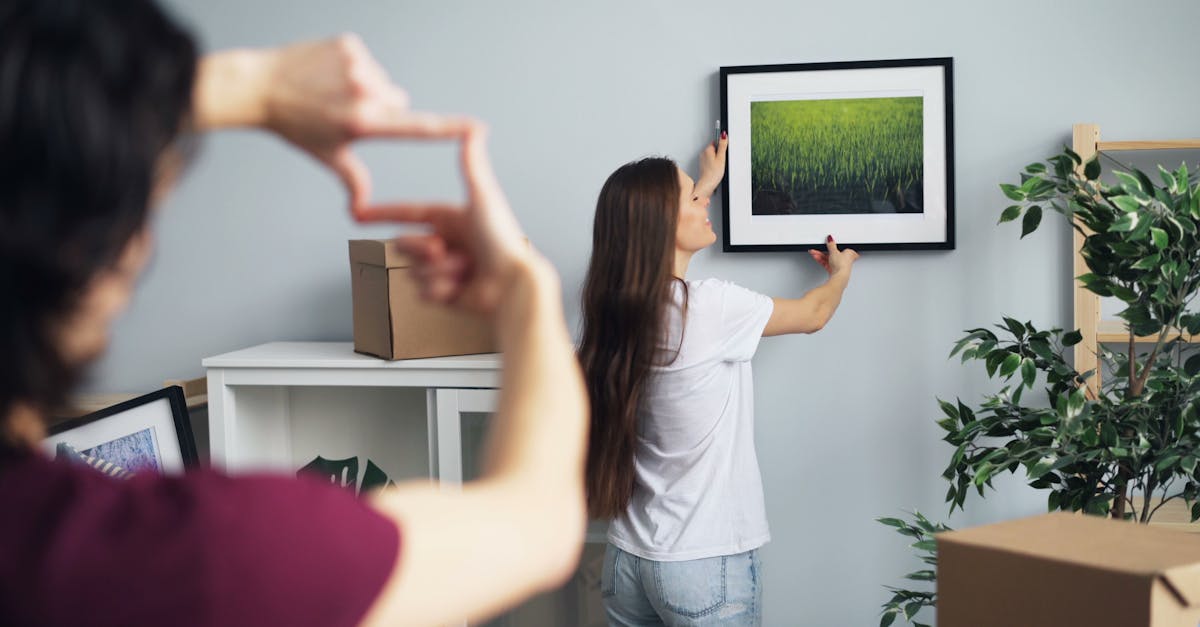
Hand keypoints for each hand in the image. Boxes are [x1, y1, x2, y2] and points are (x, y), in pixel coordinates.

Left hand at [257, 35, 474, 217]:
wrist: (259, 86)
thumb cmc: (294, 124)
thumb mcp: (327, 155)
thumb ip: (354, 181)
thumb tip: (361, 211)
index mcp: (363, 123)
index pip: (416, 128)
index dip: (450, 129)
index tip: (477, 128)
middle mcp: (364, 92)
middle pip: (398, 100)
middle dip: (382, 107)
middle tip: (345, 111)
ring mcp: (357, 64)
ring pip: (383, 80)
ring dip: (367, 86)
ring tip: (332, 91)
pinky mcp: (348, 44)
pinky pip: (366, 60)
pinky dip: (352, 66)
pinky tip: (327, 72)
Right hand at [381, 125, 533, 313]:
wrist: (513, 283)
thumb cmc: (503, 240)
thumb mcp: (483, 197)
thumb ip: (472, 165)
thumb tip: (474, 128)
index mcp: (450, 220)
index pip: (408, 213)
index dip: (382, 213)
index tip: (357, 214)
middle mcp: (446, 243)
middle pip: (405, 245)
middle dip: (420, 250)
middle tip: (441, 252)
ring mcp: (445, 270)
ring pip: (414, 272)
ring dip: (437, 272)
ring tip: (465, 270)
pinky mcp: (447, 295)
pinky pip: (423, 293)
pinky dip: (440, 291)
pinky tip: (461, 289)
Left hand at [694, 132, 727, 197]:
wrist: (707, 184)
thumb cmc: (713, 173)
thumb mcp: (721, 158)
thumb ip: (723, 145)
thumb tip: (723, 135)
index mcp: (707, 149)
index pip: (716, 142)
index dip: (722, 146)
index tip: (724, 152)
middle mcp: (703, 153)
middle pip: (714, 148)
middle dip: (719, 153)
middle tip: (722, 161)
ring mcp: (703, 159)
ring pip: (712, 155)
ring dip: (717, 159)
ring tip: (719, 166)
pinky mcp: (704, 165)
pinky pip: (710, 161)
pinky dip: (714, 164)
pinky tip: (716, 169)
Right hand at [808, 235, 858, 275]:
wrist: (839, 276)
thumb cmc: (842, 265)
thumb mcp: (834, 251)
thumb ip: (831, 245)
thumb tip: (830, 239)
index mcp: (850, 254)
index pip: (844, 248)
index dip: (838, 246)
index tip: (831, 243)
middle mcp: (845, 260)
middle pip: (833, 254)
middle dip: (825, 251)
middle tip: (819, 248)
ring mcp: (839, 266)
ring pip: (829, 259)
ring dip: (821, 256)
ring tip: (814, 252)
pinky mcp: (834, 270)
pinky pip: (827, 264)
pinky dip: (822, 260)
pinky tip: (816, 257)